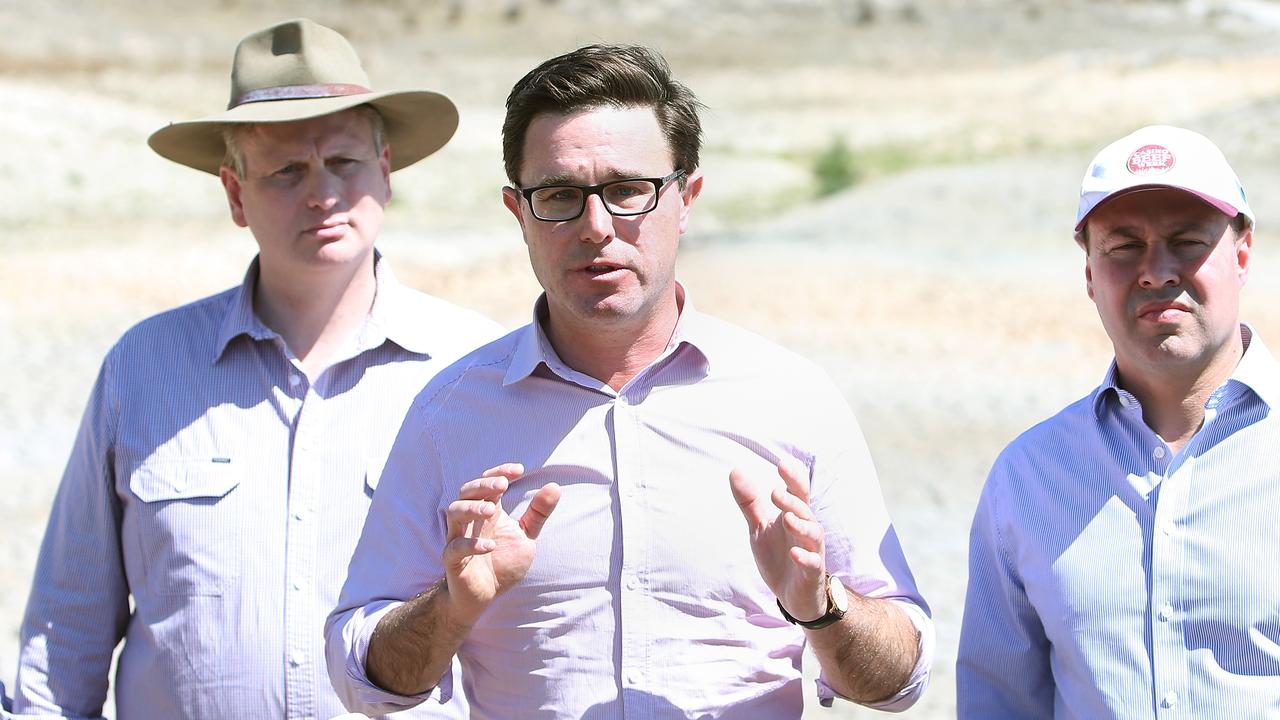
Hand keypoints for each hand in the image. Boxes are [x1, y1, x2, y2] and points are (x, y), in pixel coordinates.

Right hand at [442, 463, 560, 624]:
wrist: (484, 595)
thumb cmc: (502, 561)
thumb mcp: (525, 536)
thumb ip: (538, 513)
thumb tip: (554, 486)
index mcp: (488, 510)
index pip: (487, 483)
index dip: (499, 472)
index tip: (518, 470)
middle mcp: (471, 520)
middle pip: (467, 492)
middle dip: (483, 485)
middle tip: (502, 484)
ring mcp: (459, 538)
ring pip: (454, 513)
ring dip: (472, 508)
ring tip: (491, 510)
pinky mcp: (453, 561)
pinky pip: (455, 549)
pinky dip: (470, 545)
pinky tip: (490, 546)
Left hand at [729, 460, 827, 622]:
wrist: (792, 596)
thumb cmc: (778, 556)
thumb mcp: (760, 528)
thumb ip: (749, 502)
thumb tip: (735, 470)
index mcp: (794, 516)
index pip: (798, 492)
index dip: (793, 478)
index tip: (781, 464)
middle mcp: (806, 531)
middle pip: (805, 510)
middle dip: (792, 501)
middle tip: (774, 493)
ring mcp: (812, 552)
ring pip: (813, 534)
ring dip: (801, 525)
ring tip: (787, 519)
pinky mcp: (812, 574)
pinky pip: (813, 564)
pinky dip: (805, 558)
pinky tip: (794, 553)